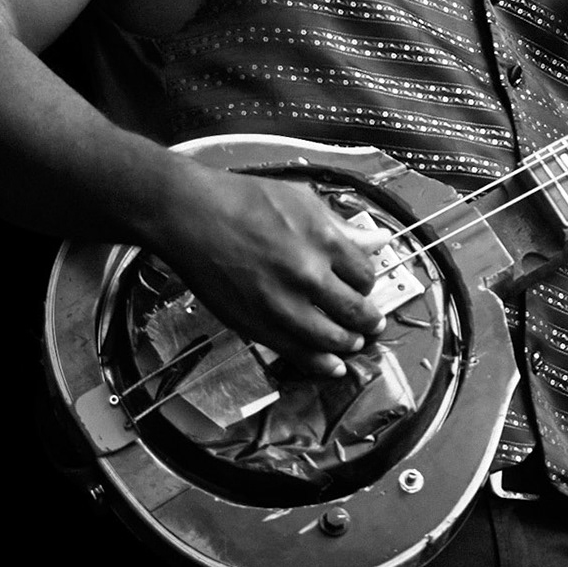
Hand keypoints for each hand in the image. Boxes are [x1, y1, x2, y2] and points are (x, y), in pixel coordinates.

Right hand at [149, 165, 391, 377]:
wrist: (190, 215)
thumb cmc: (241, 201)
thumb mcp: (303, 201)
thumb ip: (342, 227)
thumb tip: (377, 238)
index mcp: (324, 241)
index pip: (365, 274)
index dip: (369, 283)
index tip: (366, 287)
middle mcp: (307, 276)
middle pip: (354, 310)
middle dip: (368, 319)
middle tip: (373, 323)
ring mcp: (282, 304)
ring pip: (331, 338)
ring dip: (349, 344)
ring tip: (355, 343)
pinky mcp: (256, 324)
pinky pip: (297, 352)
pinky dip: (320, 363)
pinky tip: (332, 365)